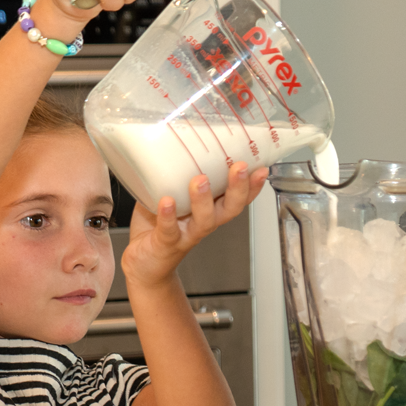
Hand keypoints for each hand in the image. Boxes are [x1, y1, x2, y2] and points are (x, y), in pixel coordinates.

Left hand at [122, 162, 267, 287]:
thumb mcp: (170, 196)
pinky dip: (168, 217)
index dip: (252, 186)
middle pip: (229, 209)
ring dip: (204, 200)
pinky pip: (169, 231)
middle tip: (240, 168)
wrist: (144, 266)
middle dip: (238, 189)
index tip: (261, 168)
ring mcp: (186, 235)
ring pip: (204, 221)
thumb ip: (175, 174)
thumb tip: (173, 139)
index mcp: (209, 210)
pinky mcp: (165, 244)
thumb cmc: (158, 228)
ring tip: (200, 180)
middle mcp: (203, 223)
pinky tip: (167, 201)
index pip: (237, 198)